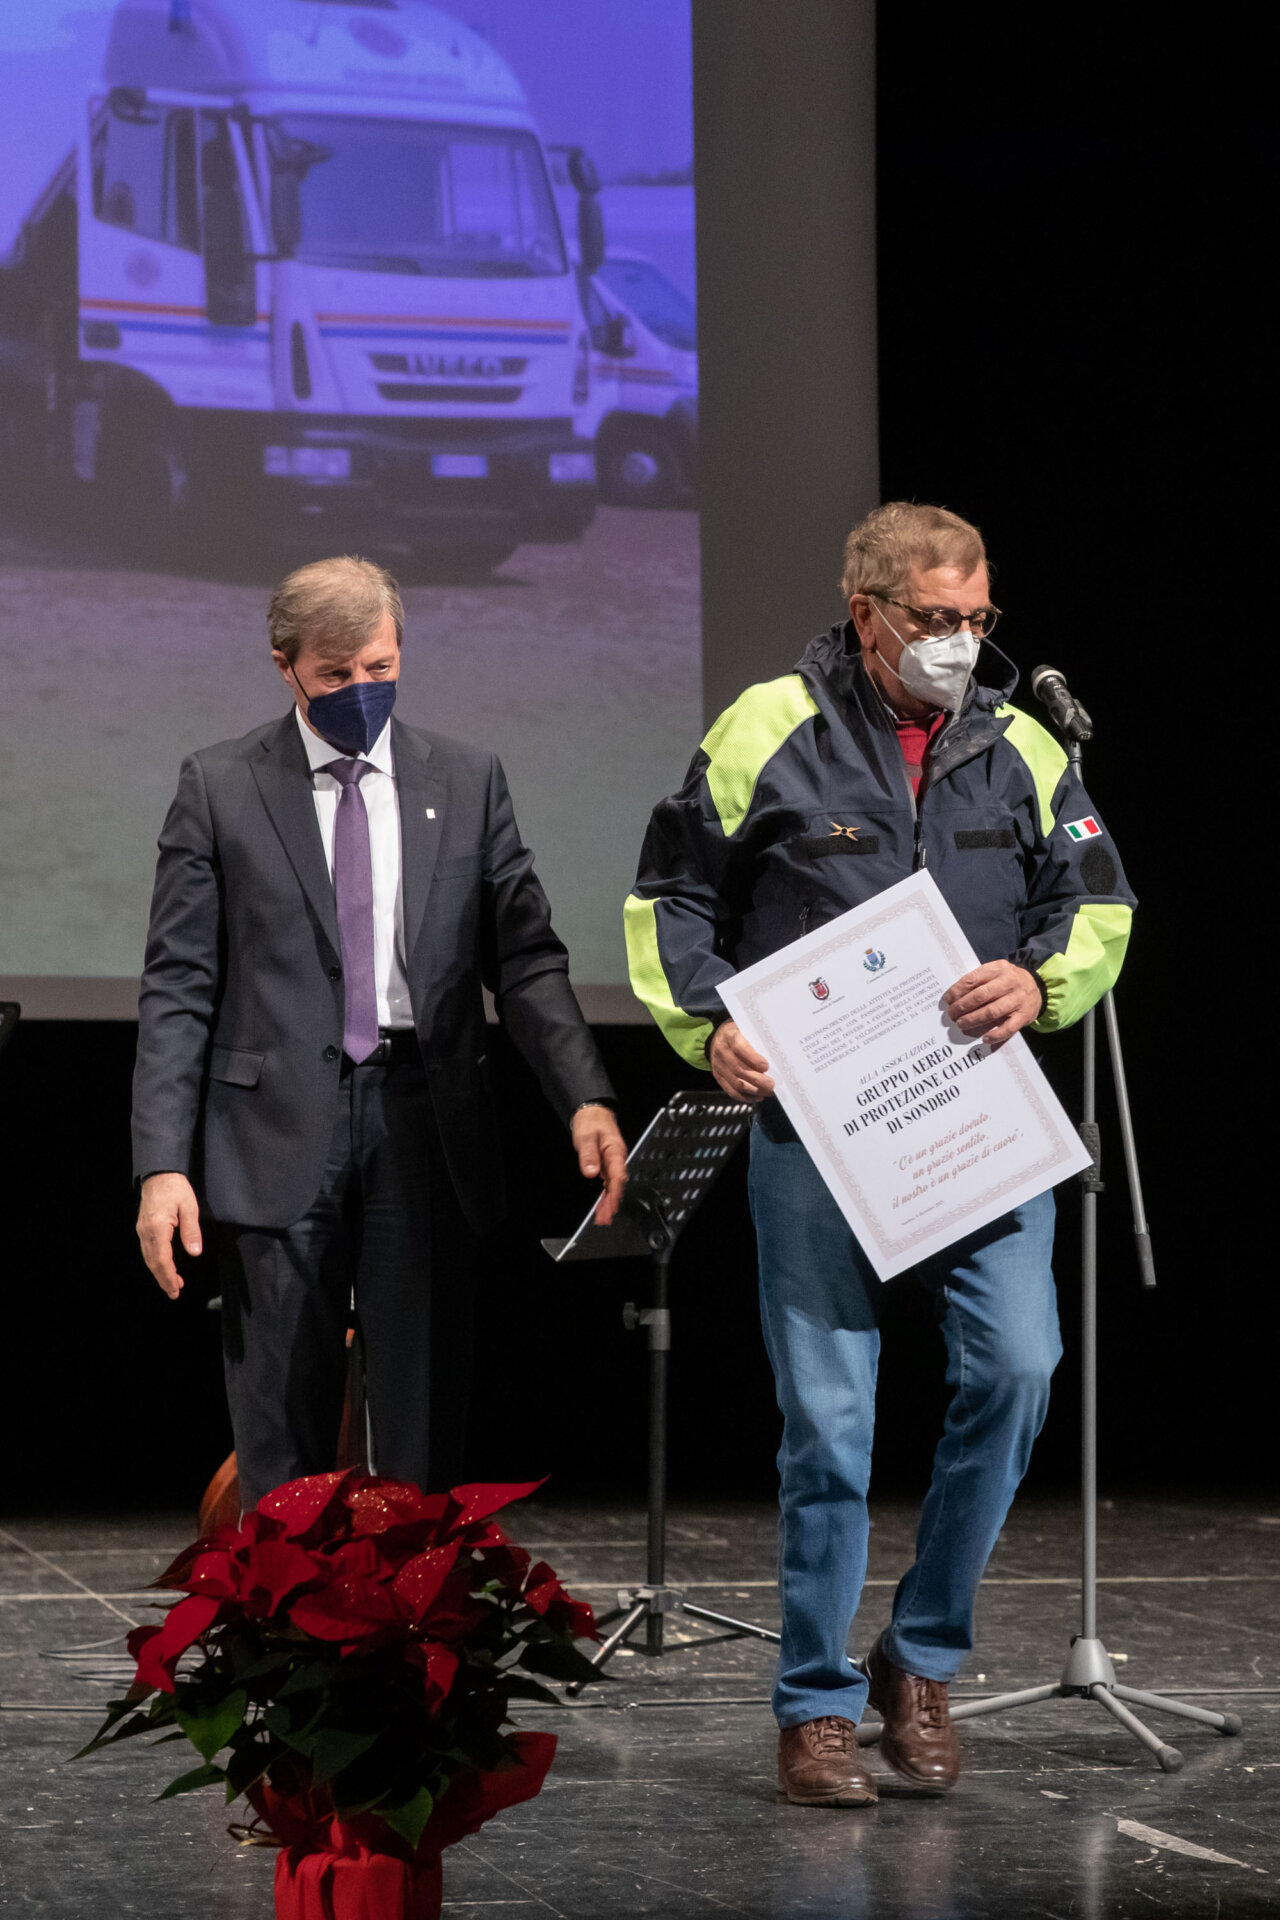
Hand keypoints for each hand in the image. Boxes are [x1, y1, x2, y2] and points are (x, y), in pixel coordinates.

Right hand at [137, 1172, 202, 1297]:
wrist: (159, 1173)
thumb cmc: (175, 1187)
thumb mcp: (189, 1206)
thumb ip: (191, 1230)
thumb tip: (195, 1252)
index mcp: (158, 1228)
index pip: (162, 1259)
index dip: (169, 1277)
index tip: (176, 1289)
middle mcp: (146, 1232)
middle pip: (153, 1262)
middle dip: (163, 1279)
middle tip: (174, 1293)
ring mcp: (142, 1230)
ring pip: (149, 1257)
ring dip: (159, 1272)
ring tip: (172, 1283)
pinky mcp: (143, 1227)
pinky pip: (148, 1250)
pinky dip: (155, 1262)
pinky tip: (163, 1266)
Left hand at [572, 1105, 627, 1224]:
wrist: (592, 1113)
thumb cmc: (591, 1122)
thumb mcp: (586, 1137)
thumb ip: (589, 1156)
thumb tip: (591, 1173)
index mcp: (615, 1151)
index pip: (618, 1176)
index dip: (615, 1192)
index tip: (611, 1206)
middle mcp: (616, 1158)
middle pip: (617, 1184)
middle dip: (612, 1202)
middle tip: (605, 1217)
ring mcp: (612, 1161)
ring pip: (612, 1184)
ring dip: (608, 1200)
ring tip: (603, 1216)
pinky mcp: (607, 1163)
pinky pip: (608, 1181)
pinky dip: (605, 1193)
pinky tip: (603, 1203)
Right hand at [708, 1020, 773, 1103]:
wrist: (718, 1037)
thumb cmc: (739, 1033)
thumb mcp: (746, 1029)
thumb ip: (758, 1039)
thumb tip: (776, 1055)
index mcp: (730, 1036)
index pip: (739, 1048)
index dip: (753, 1059)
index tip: (766, 1066)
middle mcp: (722, 1051)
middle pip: (739, 1069)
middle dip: (758, 1080)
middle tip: (772, 1084)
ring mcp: (719, 1066)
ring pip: (736, 1083)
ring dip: (754, 1090)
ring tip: (768, 1091)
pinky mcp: (718, 1076)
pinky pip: (731, 1091)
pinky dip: (745, 1097)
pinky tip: (758, 1097)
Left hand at [943, 961, 1042, 1047]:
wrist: (1039, 986)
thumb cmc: (1009, 981)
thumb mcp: (995, 972)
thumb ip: (979, 981)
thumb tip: (954, 997)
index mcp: (998, 969)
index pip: (973, 979)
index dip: (957, 991)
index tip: (947, 1000)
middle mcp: (1009, 983)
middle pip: (981, 996)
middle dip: (962, 1007)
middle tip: (951, 1015)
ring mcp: (1018, 1000)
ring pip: (992, 1011)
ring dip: (973, 1019)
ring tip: (961, 1024)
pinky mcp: (1025, 1015)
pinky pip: (1008, 1028)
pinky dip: (995, 1035)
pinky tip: (984, 1038)